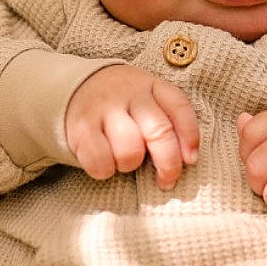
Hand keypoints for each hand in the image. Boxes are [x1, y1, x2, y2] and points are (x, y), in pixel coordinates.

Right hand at [64, 65, 199, 188]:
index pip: (180, 108)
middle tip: (167, 180)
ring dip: (131, 164)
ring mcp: (104, 109)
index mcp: (151, 85)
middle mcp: (129, 94)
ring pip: (130, 150)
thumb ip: (167, 121)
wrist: (75, 87)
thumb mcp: (147, 99)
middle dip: (168, 163)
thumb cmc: (123, 104)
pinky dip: (105, 170)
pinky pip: (100, 160)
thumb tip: (187, 159)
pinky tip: (105, 163)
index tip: (190, 160)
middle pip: (159, 132)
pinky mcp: (81, 127)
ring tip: (125, 160)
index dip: (190, 138)